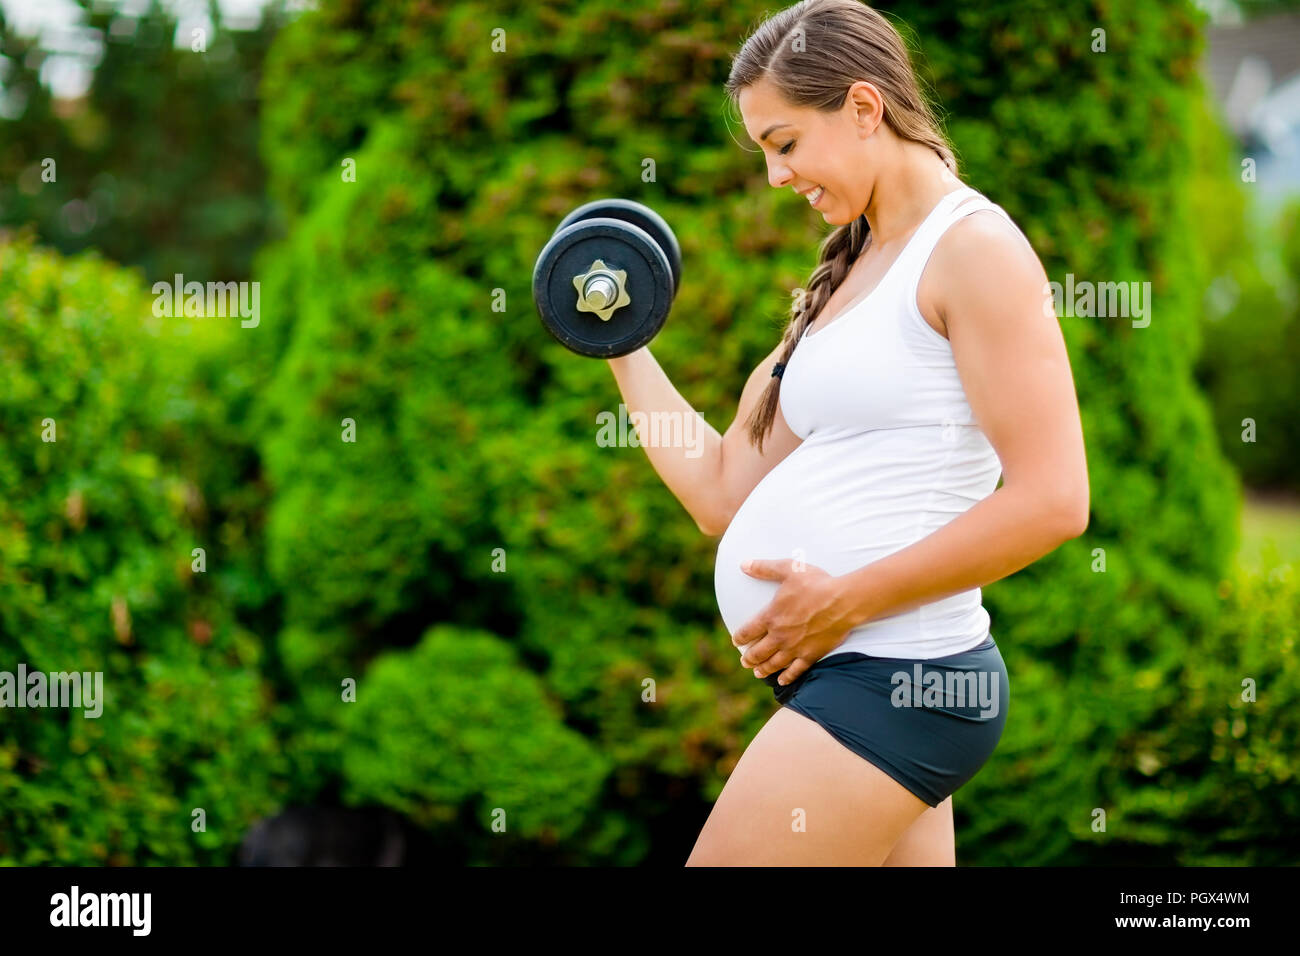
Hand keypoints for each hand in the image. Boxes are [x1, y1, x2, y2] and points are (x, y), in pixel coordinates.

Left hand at [731, 559, 858, 685]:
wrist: (843, 601)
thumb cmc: (816, 583)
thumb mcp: (789, 569)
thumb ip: (765, 568)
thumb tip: (743, 564)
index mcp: (771, 616)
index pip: (748, 631)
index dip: (739, 638)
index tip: (736, 641)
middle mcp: (780, 636)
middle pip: (758, 652)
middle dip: (749, 658)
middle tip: (744, 661)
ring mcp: (795, 648)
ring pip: (774, 664)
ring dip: (763, 669)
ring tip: (757, 672)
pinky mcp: (811, 655)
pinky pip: (795, 670)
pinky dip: (787, 677)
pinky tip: (782, 681)